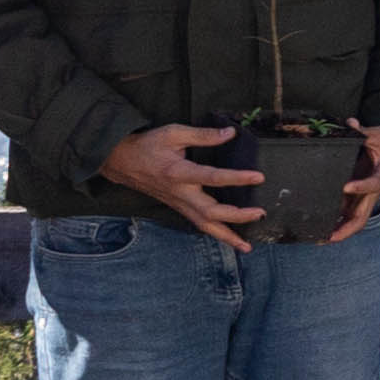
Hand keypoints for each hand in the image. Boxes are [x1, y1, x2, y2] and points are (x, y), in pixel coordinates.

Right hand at [102, 122, 264, 246]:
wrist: (120, 161)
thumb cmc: (146, 146)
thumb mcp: (173, 133)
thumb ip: (204, 135)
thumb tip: (230, 133)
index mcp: (178, 173)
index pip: (212, 178)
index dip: (236, 178)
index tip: (258, 177)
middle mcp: (180, 193)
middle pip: (210, 212)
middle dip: (237, 216)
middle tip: (260, 213)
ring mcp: (178, 203)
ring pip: (204, 225)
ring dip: (227, 236)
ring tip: (247, 246)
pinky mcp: (178, 207)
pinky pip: (198, 224)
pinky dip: (215, 233)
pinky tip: (230, 240)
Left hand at [324, 121, 379, 245]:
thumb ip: (363, 131)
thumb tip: (350, 123)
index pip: (376, 182)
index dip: (362, 186)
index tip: (347, 187)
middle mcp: (377, 188)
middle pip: (364, 214)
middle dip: (346, 228)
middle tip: (329, 237)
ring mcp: (368, 193)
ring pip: (355, 217)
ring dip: (339, 229)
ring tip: (321, 237)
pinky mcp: (362, 193)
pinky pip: (350, 211)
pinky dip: (338, 220)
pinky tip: (323, 225)